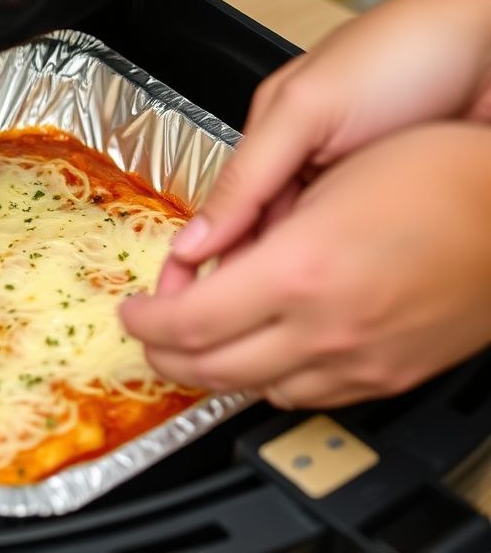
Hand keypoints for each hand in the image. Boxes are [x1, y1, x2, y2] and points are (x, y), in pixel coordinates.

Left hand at [121, 123, 490, 407]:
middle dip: (163, 357)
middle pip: (209, 371)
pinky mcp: (387, 376)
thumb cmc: (438, 172)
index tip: (132, 312)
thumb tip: (200, 249)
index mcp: (299, 272)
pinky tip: (264, 354)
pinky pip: (307, 397)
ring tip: (200, 342)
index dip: (145, 323)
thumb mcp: (327, 175)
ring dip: (213, 372)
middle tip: (150, 335)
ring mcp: (358, 362)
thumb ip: (249, 220)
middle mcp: (324, 329)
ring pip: (255, 391)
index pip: (186, 323)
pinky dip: (268, 381)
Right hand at [157, 0, 490, 294]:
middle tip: (234, 324)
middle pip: (259, 249)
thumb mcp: (308, 107)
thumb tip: (196, 240)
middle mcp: (309, 176)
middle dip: (244, 284)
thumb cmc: (407, 53)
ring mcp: (352, 197)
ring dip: (295, 288)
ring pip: (304, 263)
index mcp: (273, 146)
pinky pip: (351, 262)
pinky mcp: (392, 216)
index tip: (181, 310)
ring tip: (289, 316)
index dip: (201, 269)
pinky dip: (342, 283)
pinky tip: (341, 298)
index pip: (224, 223)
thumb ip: (249, 174)